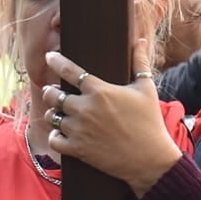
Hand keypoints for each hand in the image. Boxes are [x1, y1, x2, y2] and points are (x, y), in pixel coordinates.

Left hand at [44, 42, 180, 198]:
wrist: (149, 158)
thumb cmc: (150, 121)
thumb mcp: (147, 89)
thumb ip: (140, 63)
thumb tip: (140, 41)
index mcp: (100, 91)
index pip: (71, 71)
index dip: (57, 61)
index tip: (50, 56)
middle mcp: (85, 108)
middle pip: (54, 94)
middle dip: (51, 91)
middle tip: (53, 91)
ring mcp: (79, 130)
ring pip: (52, 116)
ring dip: (53, 112)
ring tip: (58, 112)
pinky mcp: (77, 149)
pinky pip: (54, 139)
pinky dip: (55, 135)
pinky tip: (60, 133)